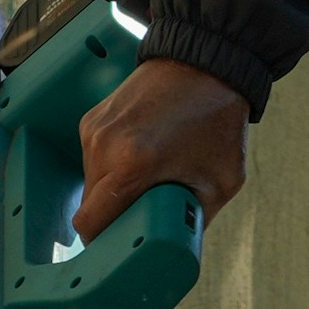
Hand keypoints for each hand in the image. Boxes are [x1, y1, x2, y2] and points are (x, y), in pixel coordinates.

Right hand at [75, 56, 249, 239]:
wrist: (208, 61)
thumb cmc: (218, 119)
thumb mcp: (221, 181)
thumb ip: (193, 219)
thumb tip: (175, 247)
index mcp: (132, 164)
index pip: (90, 224)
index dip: (104, 243)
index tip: (123, 247)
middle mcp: (104, 146)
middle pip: (88, 207)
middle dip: (113, 219)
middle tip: (143, 218)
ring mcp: (94, 129)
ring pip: (89, 183)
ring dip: (112, 193)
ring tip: (147, 182)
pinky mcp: (93, 117)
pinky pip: (94, 158)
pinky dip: (112, 167)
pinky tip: (142, 157)